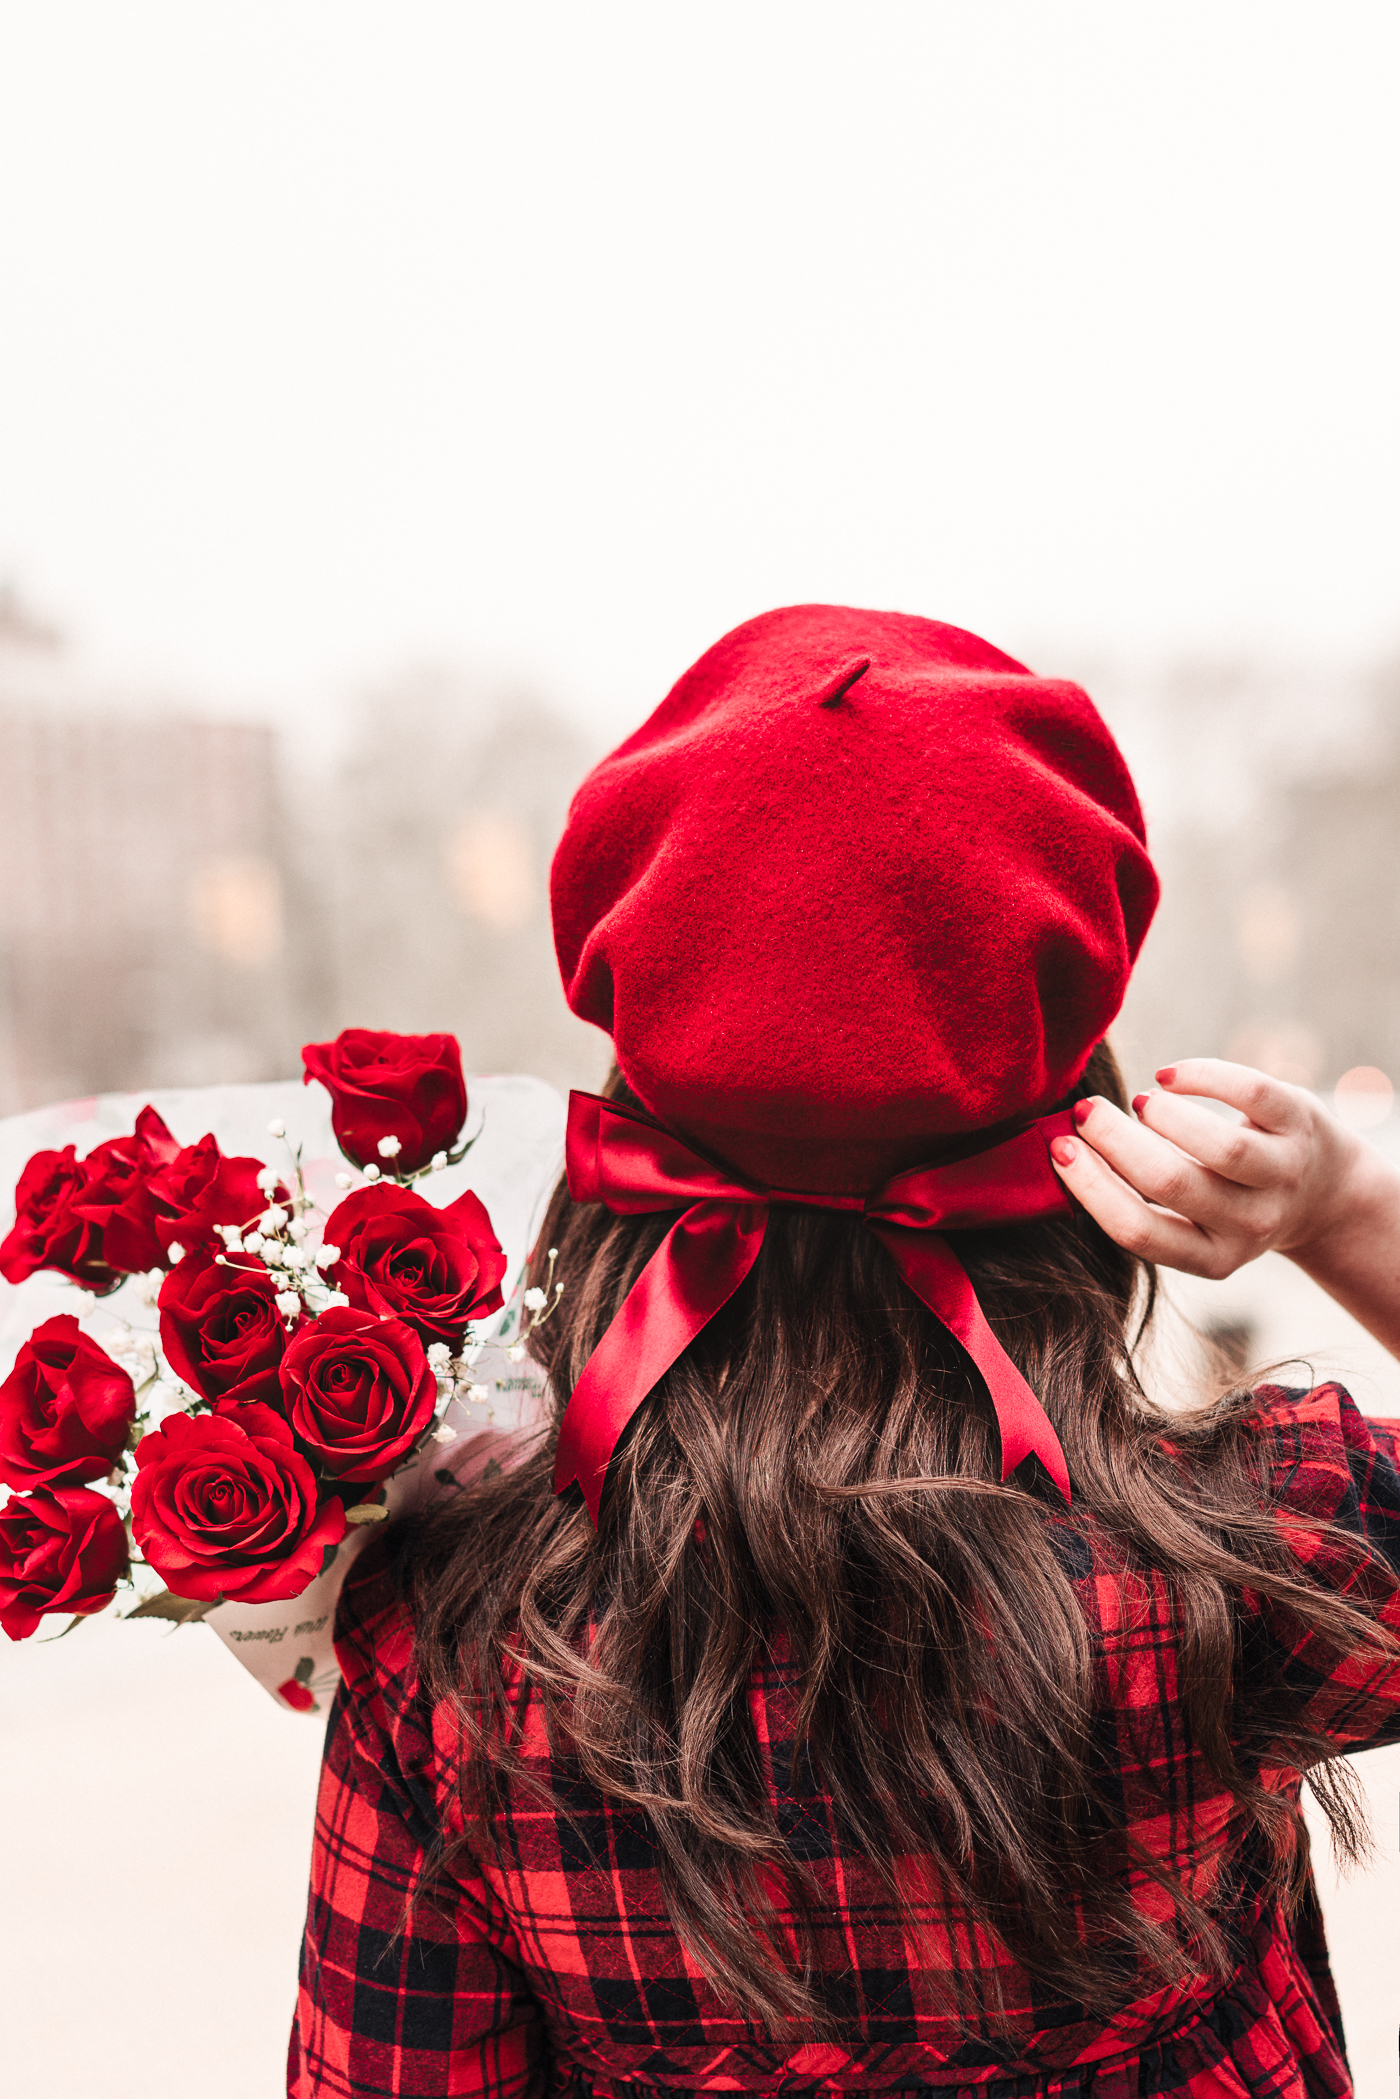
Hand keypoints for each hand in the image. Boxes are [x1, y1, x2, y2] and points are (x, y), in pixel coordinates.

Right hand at [1049, 1058, 1399, 1356]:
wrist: (1321, 1190)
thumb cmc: (1225, 1197)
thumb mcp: (1192, 1220)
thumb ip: (1138, 1198)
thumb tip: (1061, 1149)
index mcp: (1211, 1256)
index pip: (1140, 1231)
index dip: (1093, 1187)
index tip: (1059, 1147)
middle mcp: (1251, 1224)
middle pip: (1174, 1184)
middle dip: (1117, 1141)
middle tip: (1084, 1111)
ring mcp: (1283, 1175)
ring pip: (1222, 1149)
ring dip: (1164, 1116)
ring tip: (1140, 1101)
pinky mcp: (1301, 1125)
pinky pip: (1251, 1094)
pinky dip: (1201, 1076)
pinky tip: (1169, 1076)